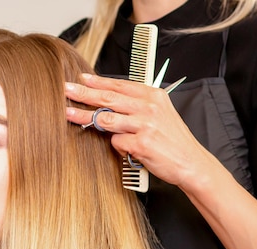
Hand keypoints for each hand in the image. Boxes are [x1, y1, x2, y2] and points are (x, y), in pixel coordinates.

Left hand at [65, 73, 216, 190]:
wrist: (191, 162)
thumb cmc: (173, 140)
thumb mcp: (161, 114)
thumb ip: (138, 105)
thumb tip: (110, 100)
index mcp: (153, 96)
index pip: (120, 85)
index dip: (98, 82)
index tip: (81, 79)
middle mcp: (149, 107)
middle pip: (108, 98)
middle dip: (84, 93)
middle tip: (65, 89)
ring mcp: (145, 125)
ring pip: (106, 119)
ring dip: (84, 117)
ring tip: (68, 114)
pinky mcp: (141, 143)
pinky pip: (117, 143)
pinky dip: (118, 147)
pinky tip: (128, 150)